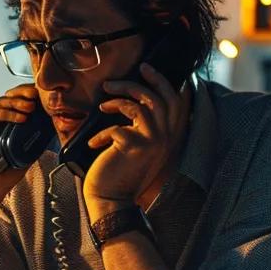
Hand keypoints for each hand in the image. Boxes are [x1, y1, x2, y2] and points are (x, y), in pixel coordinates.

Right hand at [0, 83, 37, 191]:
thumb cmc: (1, 177)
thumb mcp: (24, 153)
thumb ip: (32, 138)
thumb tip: (50, 123)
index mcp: (0, 126)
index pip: (15, 106)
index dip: (28, 99)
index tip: (44, 98)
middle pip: (6, 99)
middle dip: (23, 94)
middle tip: (37, 95)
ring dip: (17, 102)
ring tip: (32, 107)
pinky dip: (7, 113)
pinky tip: (22, 117)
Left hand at [83, 64, 191, 211]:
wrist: (112, 201)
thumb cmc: (121, 174)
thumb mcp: (139, 148)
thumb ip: (143, 128)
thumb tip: (133, 102)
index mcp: (169, 138)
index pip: (176, 103)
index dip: (164, 82)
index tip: (147, 68)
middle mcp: (166, 139)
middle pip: (159, 98)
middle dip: (139, 82)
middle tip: (117, 80)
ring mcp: (152, 142)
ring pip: (140, 106)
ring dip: (117, 100)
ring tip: (103, 104)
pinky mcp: (133, 147)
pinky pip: (115, 127)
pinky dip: (101, 133)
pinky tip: (94, 144)